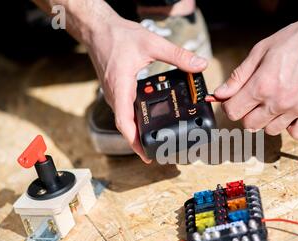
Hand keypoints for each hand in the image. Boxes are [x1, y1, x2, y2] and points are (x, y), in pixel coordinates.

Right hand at [86, 15, 207, 161]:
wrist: (98, 29)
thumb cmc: (118, 35)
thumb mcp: (151, 43)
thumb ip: (177, 55)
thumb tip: (199, 64)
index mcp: (121, 87)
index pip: (125, 122)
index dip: (134, 141)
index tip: (146, 154)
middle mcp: (115, 95)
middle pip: (126, 126)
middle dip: (140, 142)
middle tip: (158, 153)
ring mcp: (114, 94)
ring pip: (126, 120)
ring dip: (138, 132)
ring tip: (156, 141)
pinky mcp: (116, 91)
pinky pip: (126, 111)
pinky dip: (136, 120)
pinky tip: (150, 119)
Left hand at [214, 4, 297, 139]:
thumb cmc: (295, 40)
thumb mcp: (260, 51)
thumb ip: (238, 76)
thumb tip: (220, 94)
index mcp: (261, 86)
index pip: (233, 112)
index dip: (230, 105)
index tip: (235, 100)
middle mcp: (278, 102)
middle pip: (249, 124)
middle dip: (247, 113)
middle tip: (256, 100)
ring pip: (271, 130)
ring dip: (268, 120)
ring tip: (276, 102)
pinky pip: (297, 134)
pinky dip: (292, 127)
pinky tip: (292, 113)